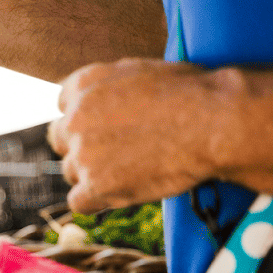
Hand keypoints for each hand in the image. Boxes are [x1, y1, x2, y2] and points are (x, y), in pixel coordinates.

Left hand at [49, 59, 228, 212]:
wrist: (213, 123)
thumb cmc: (191, 92)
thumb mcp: (141, 70)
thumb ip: (110, 85)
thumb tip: (103, 99)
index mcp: (84, 84)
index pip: (64, 106)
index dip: (85, 119)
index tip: (106, 127)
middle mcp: (75, 117)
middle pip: (60, 140)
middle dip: (82, 146)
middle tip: (115, 153)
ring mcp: (83, 153)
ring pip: (71, 171)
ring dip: (93, 174)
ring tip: (130, 171)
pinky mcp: (96, 186)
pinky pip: (79, 202)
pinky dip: (97, 201)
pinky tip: (120, 193)